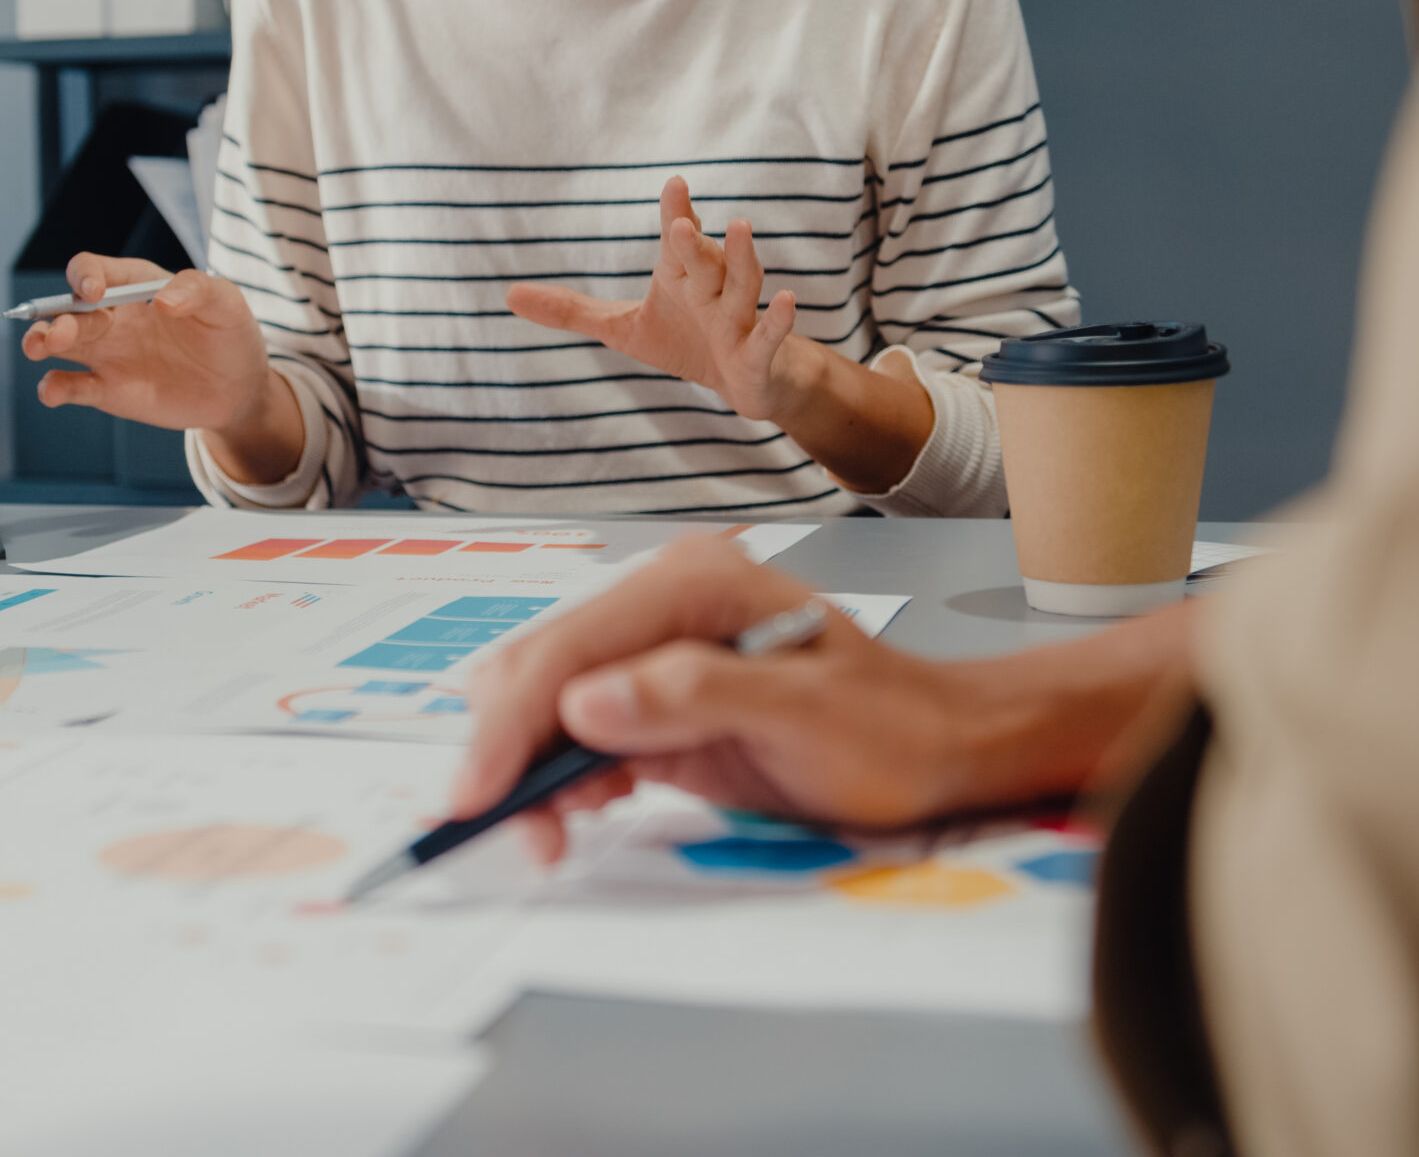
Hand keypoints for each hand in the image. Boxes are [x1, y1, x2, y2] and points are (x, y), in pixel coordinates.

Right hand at [21, 255, 305, 483]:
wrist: (239, 389)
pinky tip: (52, 392)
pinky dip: (55, 388)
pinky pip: (72, 386)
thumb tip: (161, 301)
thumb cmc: (230, 335)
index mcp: (134, 285)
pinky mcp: (109, 390)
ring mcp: (107, 354)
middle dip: (54, 316)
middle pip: (68, 309)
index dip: (85, 276)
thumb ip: (198, 290)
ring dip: (41, 342)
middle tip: (58, 334)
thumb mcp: (226, 303)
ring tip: (37, 348)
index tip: (94, 292)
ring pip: (59, 344)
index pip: (93, 271)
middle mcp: (112, 317)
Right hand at [453, 536, 998, 863]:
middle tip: (510, 830)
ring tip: (550, 834)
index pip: (571, 647)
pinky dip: (560, 775)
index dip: (512, 723)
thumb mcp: (802, 713)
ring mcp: (652, 651)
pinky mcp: (652, 701)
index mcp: (691, 584)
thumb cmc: (889, 727)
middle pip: (540, 668)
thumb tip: (585, 703)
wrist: (938, 749)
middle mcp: (659, 604)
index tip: (479, 794)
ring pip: (545, 703)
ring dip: (530, 769)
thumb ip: (692, 697)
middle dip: (508, 749)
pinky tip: (579, 809)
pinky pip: (577, 733)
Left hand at [507, 176, 809, 426]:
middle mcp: (712, 290)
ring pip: (743, 285)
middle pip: (704, 260)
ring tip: (741, 227)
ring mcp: (739, 319)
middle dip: (694, 242)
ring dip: (742, 259)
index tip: (674, 184)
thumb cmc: (685, 343)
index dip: (675, 213)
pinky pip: (769, 335)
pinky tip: (788, 299)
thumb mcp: (622, 329)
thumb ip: (570, 310)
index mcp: (680, 278)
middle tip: (682, 222)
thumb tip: (508, 295)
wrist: (743, 384)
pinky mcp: (758, 353)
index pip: (676, 241)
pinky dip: (779, 320)